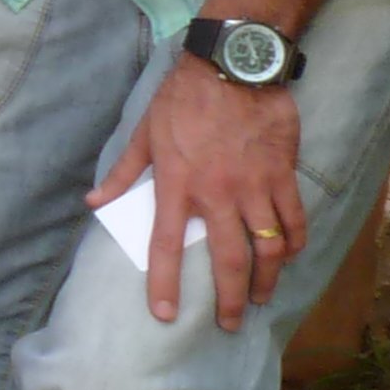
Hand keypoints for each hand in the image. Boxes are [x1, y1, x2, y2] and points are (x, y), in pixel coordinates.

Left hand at [87, 59, 307, 332]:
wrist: (232, 66)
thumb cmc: (182, 99)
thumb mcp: (144, 134)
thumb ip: (122, 173)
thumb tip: (94, 202)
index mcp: (178, 185)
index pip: (166, 245)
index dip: (164, 284)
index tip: (165, 315)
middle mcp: (218, 193)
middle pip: (230, 260)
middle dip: (231, 299)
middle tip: (229, 324)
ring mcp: (255, 186)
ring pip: (269, 248)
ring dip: (267, 280)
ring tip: (260, 298)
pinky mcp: (283, 174)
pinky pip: (294, 220)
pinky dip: (295, 244)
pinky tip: (289, 256)